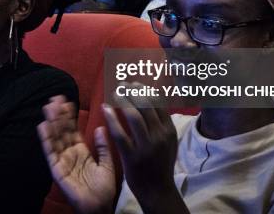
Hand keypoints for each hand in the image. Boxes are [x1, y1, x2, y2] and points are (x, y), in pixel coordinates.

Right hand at [37, 96, 114, 213]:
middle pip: (62, 131)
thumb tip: (102, 128)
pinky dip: (46, 139)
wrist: (100, 208)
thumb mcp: (107, 165)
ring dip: (51, 122)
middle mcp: (69, 154)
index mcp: (81, 151)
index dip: (70, 116)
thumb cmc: (104, 190)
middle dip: (58, 115)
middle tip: (55, 97)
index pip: (73, 130)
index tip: (67, 101)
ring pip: (55, 138)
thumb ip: (103, 147)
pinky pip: (51, 153)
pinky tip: (43, 126)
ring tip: (48, 106)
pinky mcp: (57, 170)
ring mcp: (62, 161)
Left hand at [103, 83, 184, 212]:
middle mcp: (160, 136)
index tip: (134, 83)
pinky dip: (111, 117)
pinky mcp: (132, 156)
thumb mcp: (168, 141)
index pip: (158, 103)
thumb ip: (162, 122)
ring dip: (122, 100)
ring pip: (134, 116)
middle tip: (122, 84)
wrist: (157, 190)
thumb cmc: (160, 163)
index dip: (145, 89)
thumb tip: (154, 98)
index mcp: (169, 130)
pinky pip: (120, 132)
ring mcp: (146, 146)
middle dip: (132, 91)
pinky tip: (105, 108)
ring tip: (114, 92)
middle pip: (146, 106)